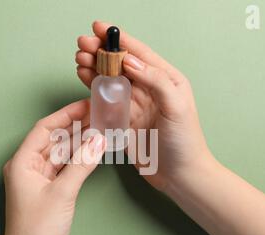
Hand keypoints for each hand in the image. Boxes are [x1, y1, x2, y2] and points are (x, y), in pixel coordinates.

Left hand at [0, 100, 105, 234]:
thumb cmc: (36, 231)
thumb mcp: (62, 193)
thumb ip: (81, 164)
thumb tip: (98, 140)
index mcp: (22, 163)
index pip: (45, 128)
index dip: (66, 115)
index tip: (86, 105)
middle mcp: (29, 168)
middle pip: (54, 139)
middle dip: (76, 128)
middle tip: (98, 116)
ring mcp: (40, 181)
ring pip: (61, 154)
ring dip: (79, 144)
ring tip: (100, 130)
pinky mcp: (50, 193)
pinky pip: (65, 169)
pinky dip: (79, 161)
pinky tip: (93, 153)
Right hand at [76, 21, 214, 191]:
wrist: (180, 175)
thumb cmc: (185, 141)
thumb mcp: (176, 106)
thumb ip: (155, 80)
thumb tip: (130, 61)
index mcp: (166, 80)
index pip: (139, 54)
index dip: (119, 40)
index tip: (99, 28)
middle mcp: (149, 89)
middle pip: (121, 65)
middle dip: (101, 52)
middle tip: (82, 45)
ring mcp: (135, 105)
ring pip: (110, 80)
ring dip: (94, 68)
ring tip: (78, 59)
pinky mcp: (124, 121)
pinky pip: (106, 100)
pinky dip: (93, 88)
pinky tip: (84, 78)